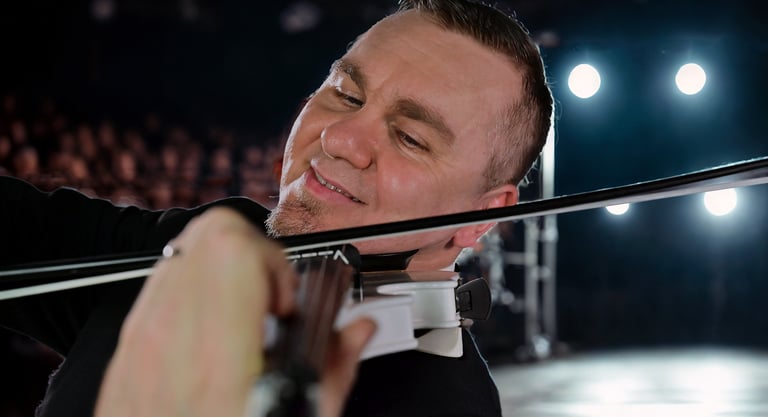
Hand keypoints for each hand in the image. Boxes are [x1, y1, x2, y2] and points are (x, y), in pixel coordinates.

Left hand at [94, 208, 373, 416]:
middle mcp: (168, 336)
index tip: (286, 302)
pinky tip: (215, 331)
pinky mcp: (128, 344)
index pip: (234, 248)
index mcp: (215, 359)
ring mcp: (142, 336)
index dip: (275, 261)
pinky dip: (198, 289)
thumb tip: (358, 332)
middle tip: (270, 302)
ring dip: (225, 268)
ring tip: (245, 317)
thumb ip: (333, 371)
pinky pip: (165, 282)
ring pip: (185, 249)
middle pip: (209, 233)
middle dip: (254, 253)